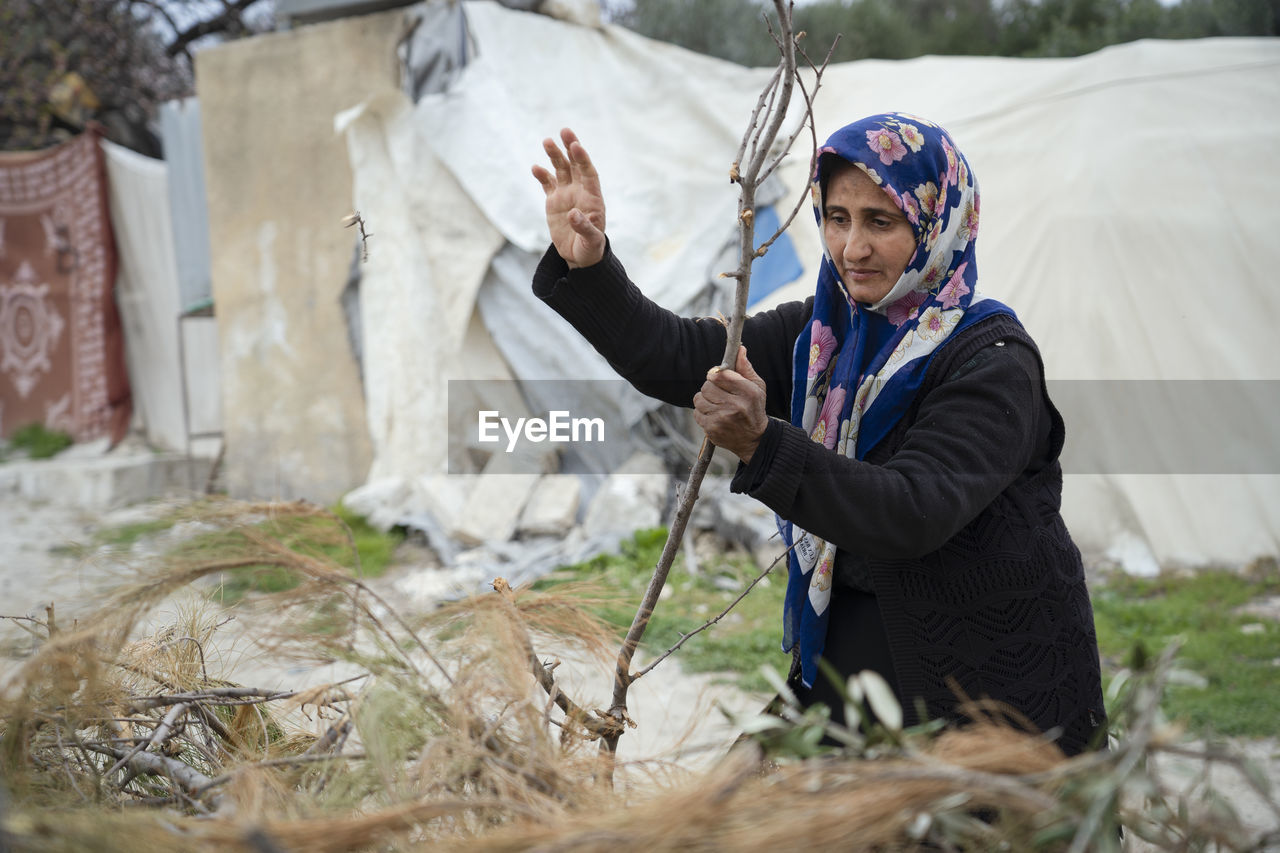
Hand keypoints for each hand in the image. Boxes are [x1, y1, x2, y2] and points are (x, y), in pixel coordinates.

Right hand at [531, 128, 606, 268]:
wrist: (579, 255)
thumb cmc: (590, 248)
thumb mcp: (591, 240)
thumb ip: (585, 227)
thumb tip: (574, 214)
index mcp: (593, 198)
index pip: (589, 173)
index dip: (583, 159)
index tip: (576, 146)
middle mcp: (580, 192)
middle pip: (575, 165)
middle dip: (570, 148)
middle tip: (564, 131)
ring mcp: (566, 195)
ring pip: (561, 170)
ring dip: (554, 156)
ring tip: (547, 141)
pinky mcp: (554, 201)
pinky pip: (548, 184)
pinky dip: (542, 175)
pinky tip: (535, 167)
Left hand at [693, 346, 767, 462]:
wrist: (755, 439)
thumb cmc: (754, 409)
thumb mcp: (757, 387)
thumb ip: (746, 368)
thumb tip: (739, 348)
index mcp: (747, 392)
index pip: (719, 375)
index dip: (714, 375)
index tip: (717, 378)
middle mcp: (735, 406)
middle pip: (707, 387)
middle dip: (709, 388)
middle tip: (717, 392)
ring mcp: (722, 419)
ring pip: (699, 399)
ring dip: (704, 400)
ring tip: (715, 404)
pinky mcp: (712, 430)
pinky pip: (697, 414)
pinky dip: (702, 413)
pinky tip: (713, 415)